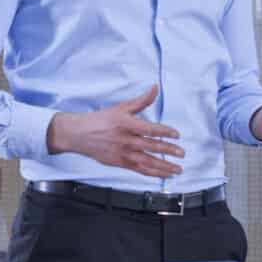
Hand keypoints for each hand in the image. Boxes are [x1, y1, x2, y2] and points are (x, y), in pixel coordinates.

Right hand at [45, 86, 183, 178]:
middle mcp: (125, 140)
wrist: (79, 134)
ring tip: (178, 168)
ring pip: (147, 161)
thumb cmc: (100, 120)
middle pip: (151, 146)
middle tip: (181, 153)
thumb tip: (155, 88)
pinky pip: (140, 170)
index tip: (176, 134)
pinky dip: (153, 173)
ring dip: (164, 166)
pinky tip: (164, 174)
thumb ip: (141, 101)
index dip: (164, 132)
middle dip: (168, 150)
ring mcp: (123, 153)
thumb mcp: (121, 108)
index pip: (149, 129)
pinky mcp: (120, 163)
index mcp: (126, 124)